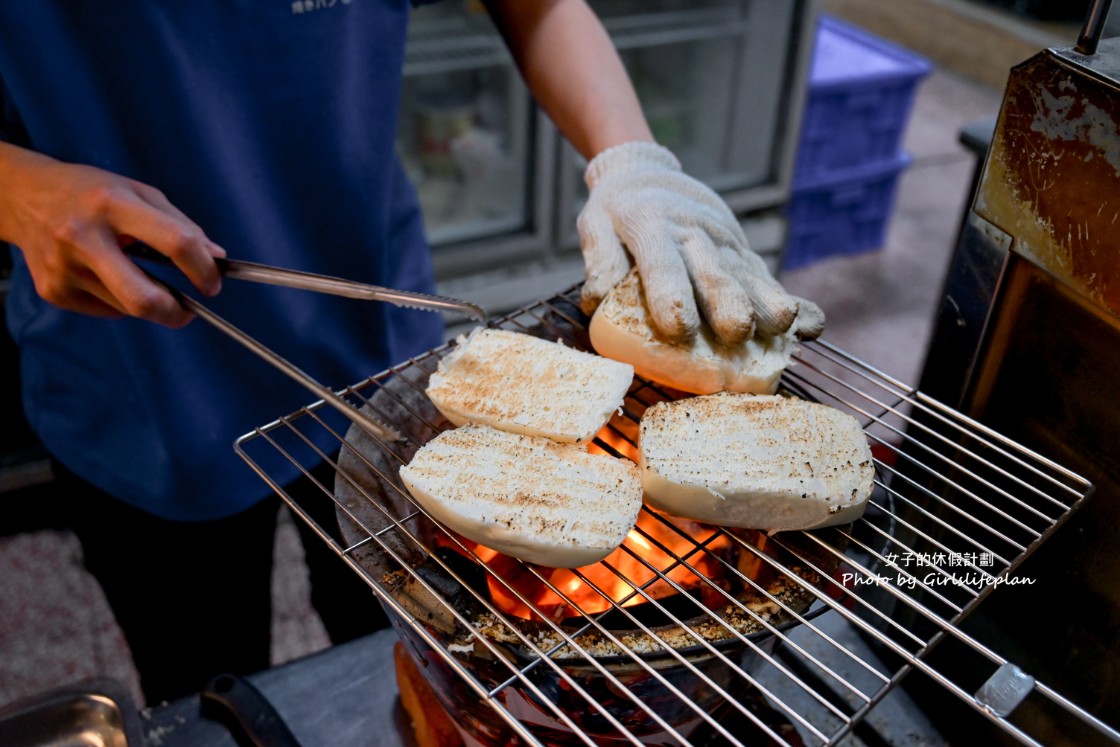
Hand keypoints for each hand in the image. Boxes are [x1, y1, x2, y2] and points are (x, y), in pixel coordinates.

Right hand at [0, 144, 224, 327]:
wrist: (22, 198)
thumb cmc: (90, 193)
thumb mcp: (138, 192)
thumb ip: (181, 224)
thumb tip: (216, 257)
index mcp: (112, 204)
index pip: (175, 242)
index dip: (203, 268)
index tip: (212, 282)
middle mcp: (83, 237)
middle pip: (142, 298)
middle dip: (174, 313)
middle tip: (187, 310)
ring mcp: (64, 268)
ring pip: (127, 308)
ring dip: (147, 301)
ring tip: (138, 275)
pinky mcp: (53, 291)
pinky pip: (105, 310)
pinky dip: (119, 300)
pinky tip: (107, 275)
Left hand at [577, 141, 823, 344]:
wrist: (648, 173)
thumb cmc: (616, 210)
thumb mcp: (594, 225)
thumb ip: (599, 260)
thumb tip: (596, 301)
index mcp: (651, 226)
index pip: (662, 262)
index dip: (670, 294)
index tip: (678, 328)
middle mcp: (694, 234)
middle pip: (713, 271)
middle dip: (727, 303)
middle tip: (737, 332)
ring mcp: (723, 245)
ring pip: (748, 276)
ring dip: (766, 303)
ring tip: (782, 328)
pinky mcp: (742, 254)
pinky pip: (768, 280)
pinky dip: (791, 302)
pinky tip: (811, 325)